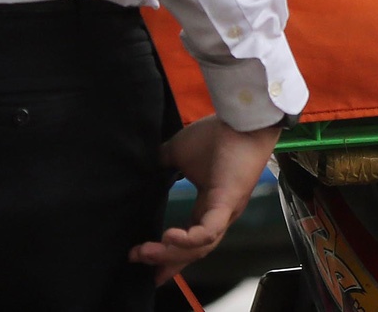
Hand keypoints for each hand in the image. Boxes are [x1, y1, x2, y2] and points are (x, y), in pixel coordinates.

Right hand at [129, 116, 280, 284]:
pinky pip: (209, 230)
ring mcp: (226, 211)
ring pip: (199, 247)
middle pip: (193, 251)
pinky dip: (189, 239)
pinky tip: (168, 237)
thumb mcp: (178, 153)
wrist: (241, 117)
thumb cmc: (217, 133)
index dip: (168, 254)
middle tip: (136, 259)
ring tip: (144, 252)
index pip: (190, 240)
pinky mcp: (228, 202)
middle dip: (164, 260)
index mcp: (209, 205)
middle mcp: (220, 215)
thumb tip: (139, 174)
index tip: (143, 261)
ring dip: (170, 253)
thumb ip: (160, 166)